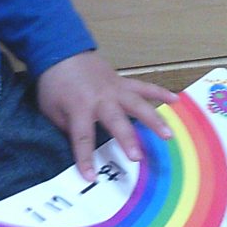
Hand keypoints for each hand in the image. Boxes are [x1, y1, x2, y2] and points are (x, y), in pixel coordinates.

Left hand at [37, 51, 176, 178]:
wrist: (60, 50)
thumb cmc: (54, 83)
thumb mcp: (50, 109)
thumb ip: (67, 127)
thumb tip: (81, 146)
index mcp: (79, 107)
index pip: (82, 138)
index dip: (85, 158)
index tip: (91, 176)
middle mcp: (100, 99)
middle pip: (116, 121)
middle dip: (127, 140)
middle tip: (137, 158)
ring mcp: (114, 89)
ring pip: (137, 105)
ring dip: (153, 120)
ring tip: (168, 135)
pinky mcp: (122, 81)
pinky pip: (144, 86)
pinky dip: (160, 92)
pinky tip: (176, 100)